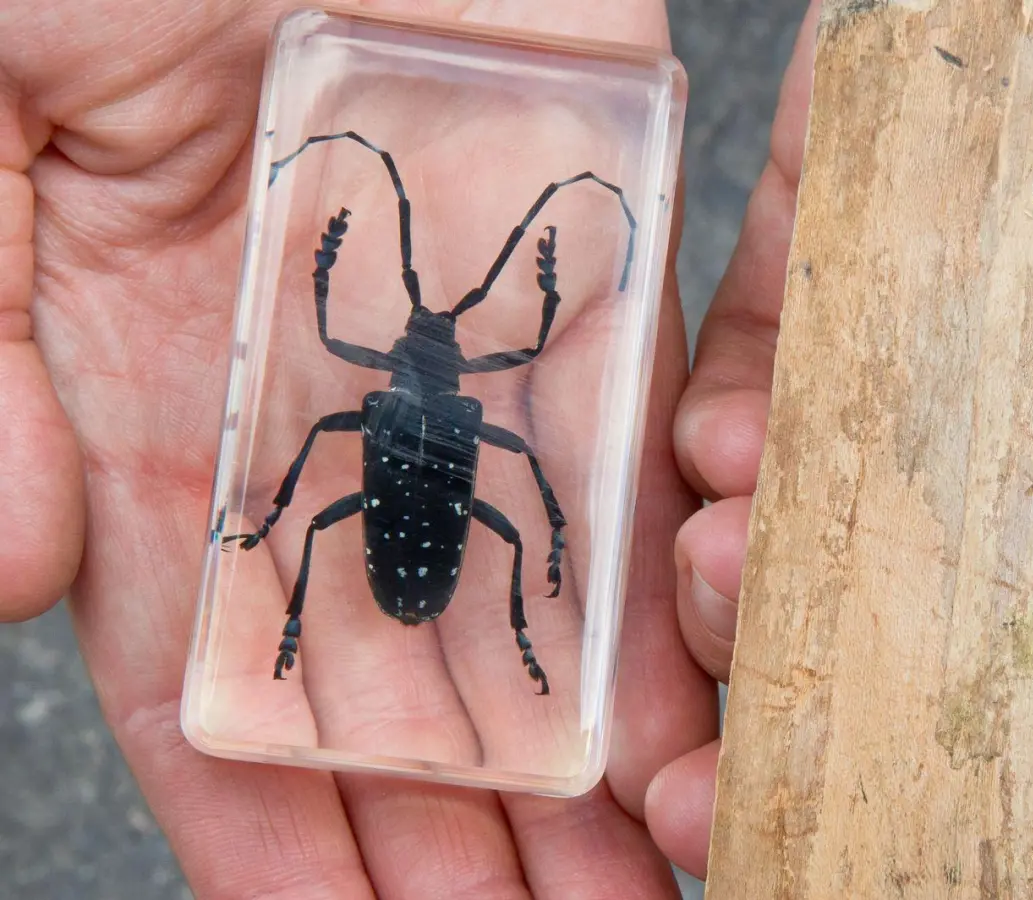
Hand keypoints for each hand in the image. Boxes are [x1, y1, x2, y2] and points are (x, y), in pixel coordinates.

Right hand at [1, 2, 715, 895]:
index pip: (227, 695)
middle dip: (464, 840)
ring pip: (534, 604)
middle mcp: (326, 428)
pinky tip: (694, 710)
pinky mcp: (585, 285)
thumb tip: (12, 573)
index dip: (286, 837)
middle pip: (406, 684)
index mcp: (162, 430)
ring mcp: (464, 365)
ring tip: (644, 884)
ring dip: (584, 756)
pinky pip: (633, 461)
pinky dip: (660, 588)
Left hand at [645, 0, 1032, 872]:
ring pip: (827, 470)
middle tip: (740, 763)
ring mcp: (949, 285)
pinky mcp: (857, 186)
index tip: (885, 833)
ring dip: (754, 558)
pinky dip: (735, 409)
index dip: (993, 745)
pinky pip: (772, 320)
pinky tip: (724, 463)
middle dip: (821, 679)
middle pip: (926, 570)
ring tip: (732, 592)